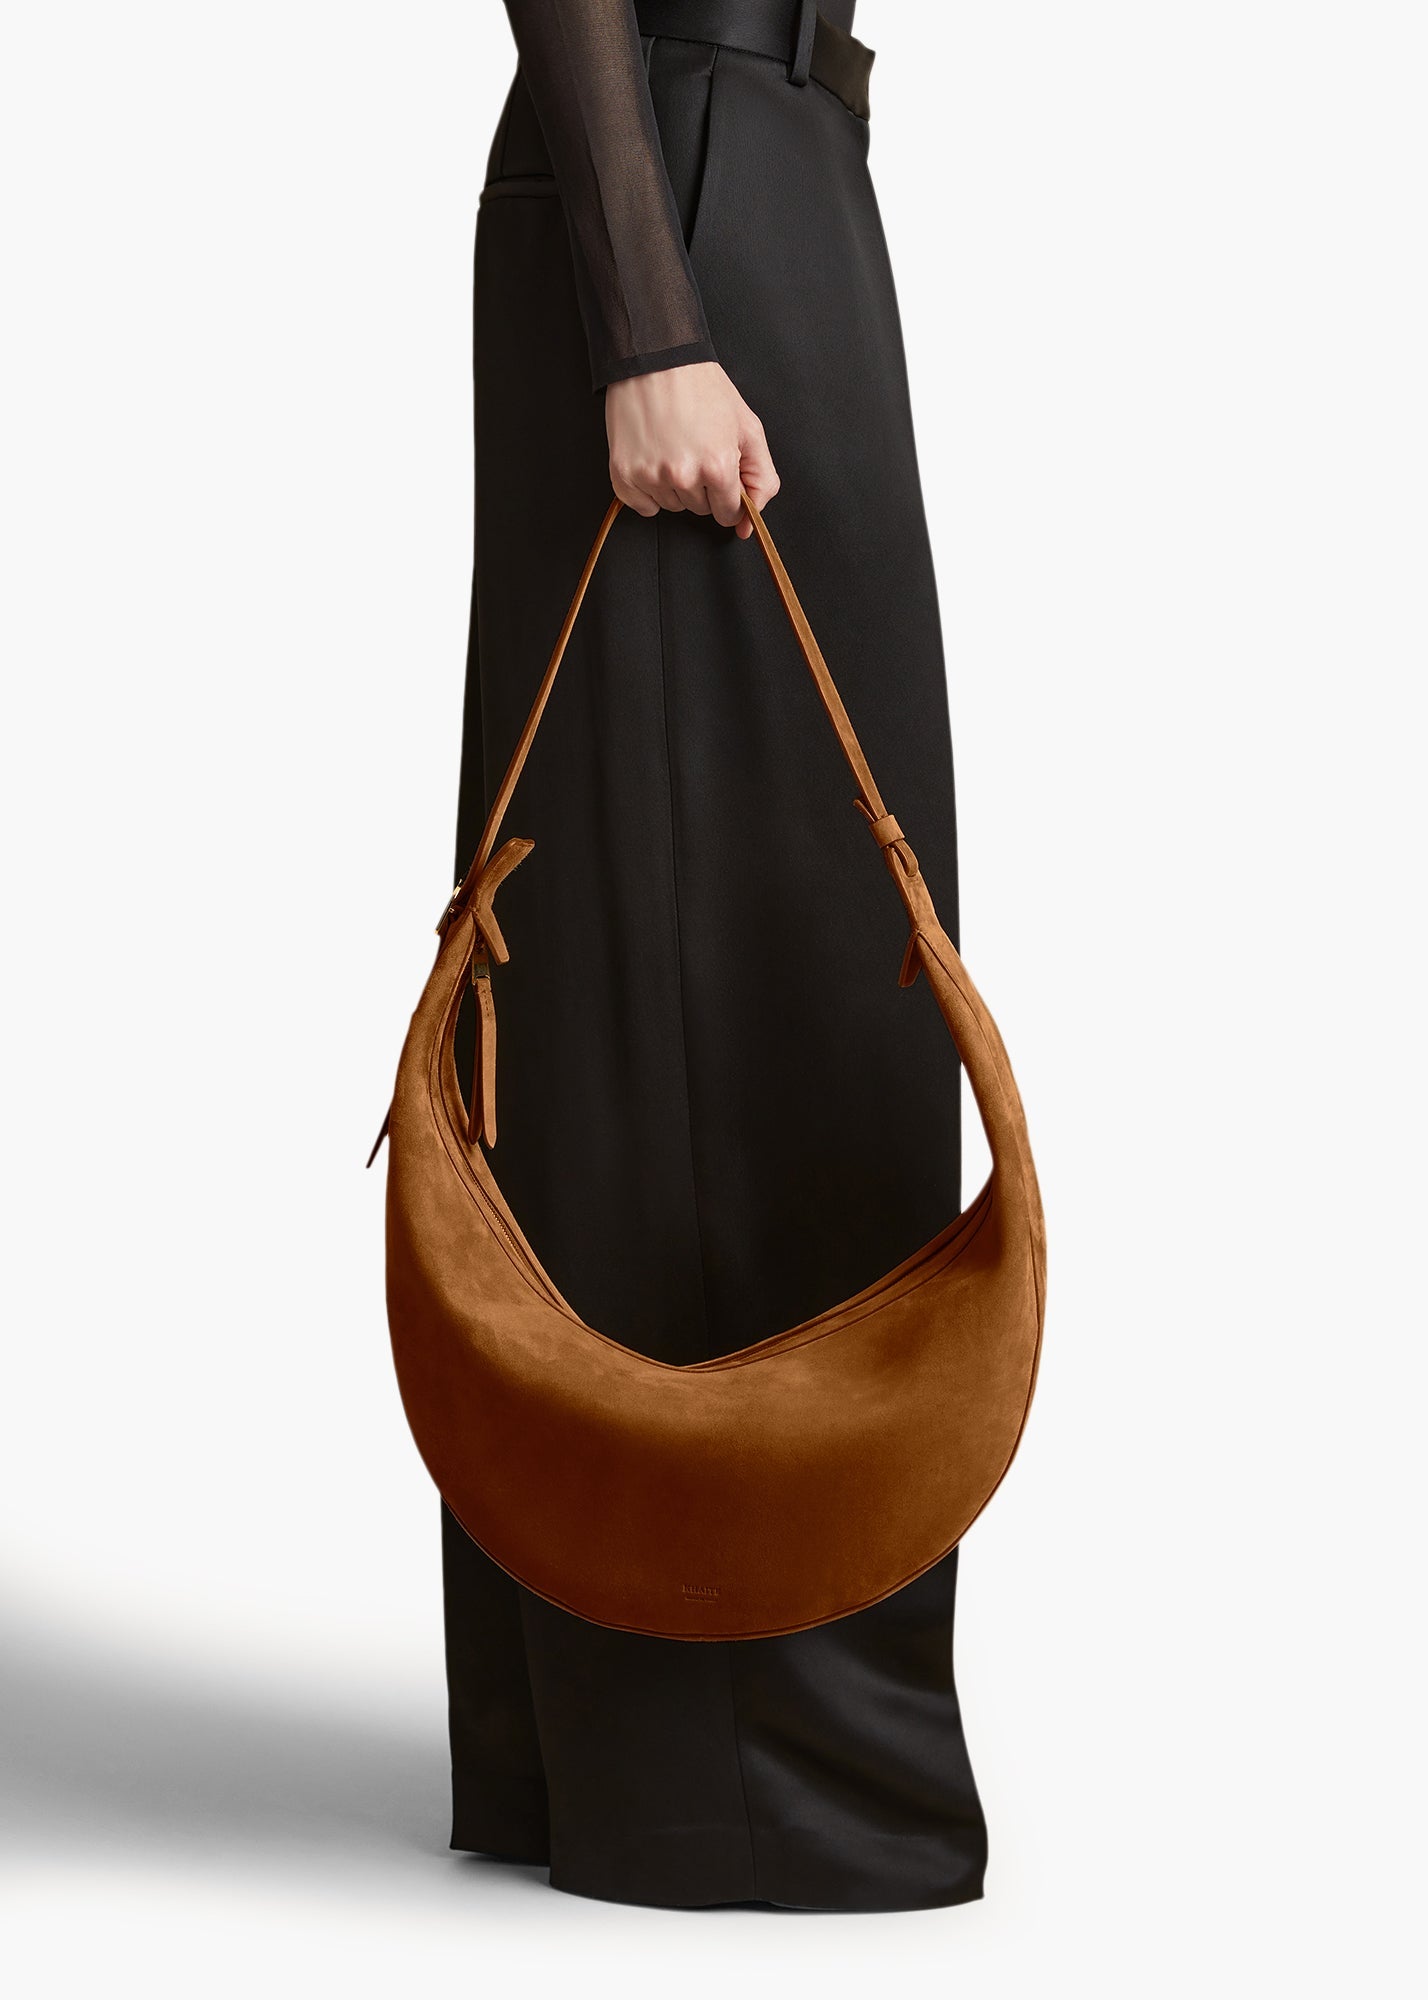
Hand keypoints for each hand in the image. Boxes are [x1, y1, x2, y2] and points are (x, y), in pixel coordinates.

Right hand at [606, 361, 779, 540]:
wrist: (656, 358)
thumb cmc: (702, 388)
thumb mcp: (748, 428)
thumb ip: (761, 479)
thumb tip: (747, 527)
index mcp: (718, 467)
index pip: (728, 513)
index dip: (728, 495)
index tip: (720, 474)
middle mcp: (683, 476)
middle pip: (699, 510)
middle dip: (702, 486)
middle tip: (695, 447)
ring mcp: (650, 476)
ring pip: (671, 506)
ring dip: (675, 486)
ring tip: (673, 446)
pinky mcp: (623, 473)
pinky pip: (642, 506)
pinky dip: (648, 490)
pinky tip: (653, 459)